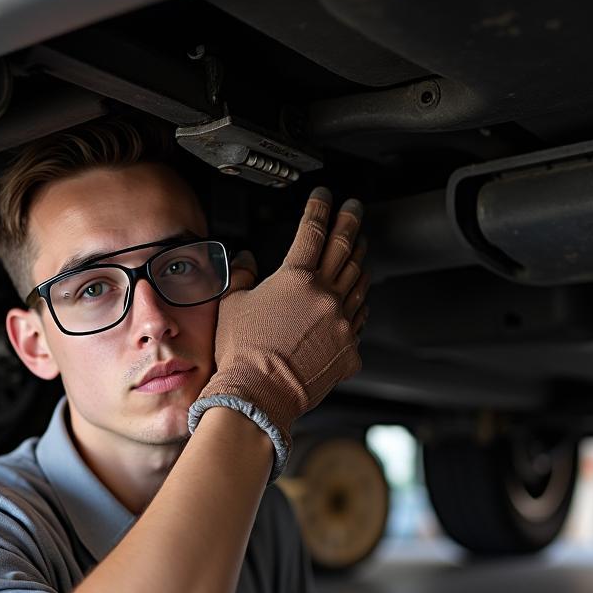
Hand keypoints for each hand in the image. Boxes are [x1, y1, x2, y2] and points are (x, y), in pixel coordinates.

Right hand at [190, 186, 370, 475]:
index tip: (324, 197)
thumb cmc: (242, 353)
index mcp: (295, 279)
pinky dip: (359, 301)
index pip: (312, 231)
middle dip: (351, 222)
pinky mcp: (350, 348)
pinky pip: (360, 317)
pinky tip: (357, 297)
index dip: (320, 208)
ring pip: (359, 281)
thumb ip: (240, 274)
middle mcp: (325, 296)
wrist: (260, 396)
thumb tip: (245, 258)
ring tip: (359, 249)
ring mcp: (342, 322)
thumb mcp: (232, 304)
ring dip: (359, 260)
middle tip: (355, 208)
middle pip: (345, 248)